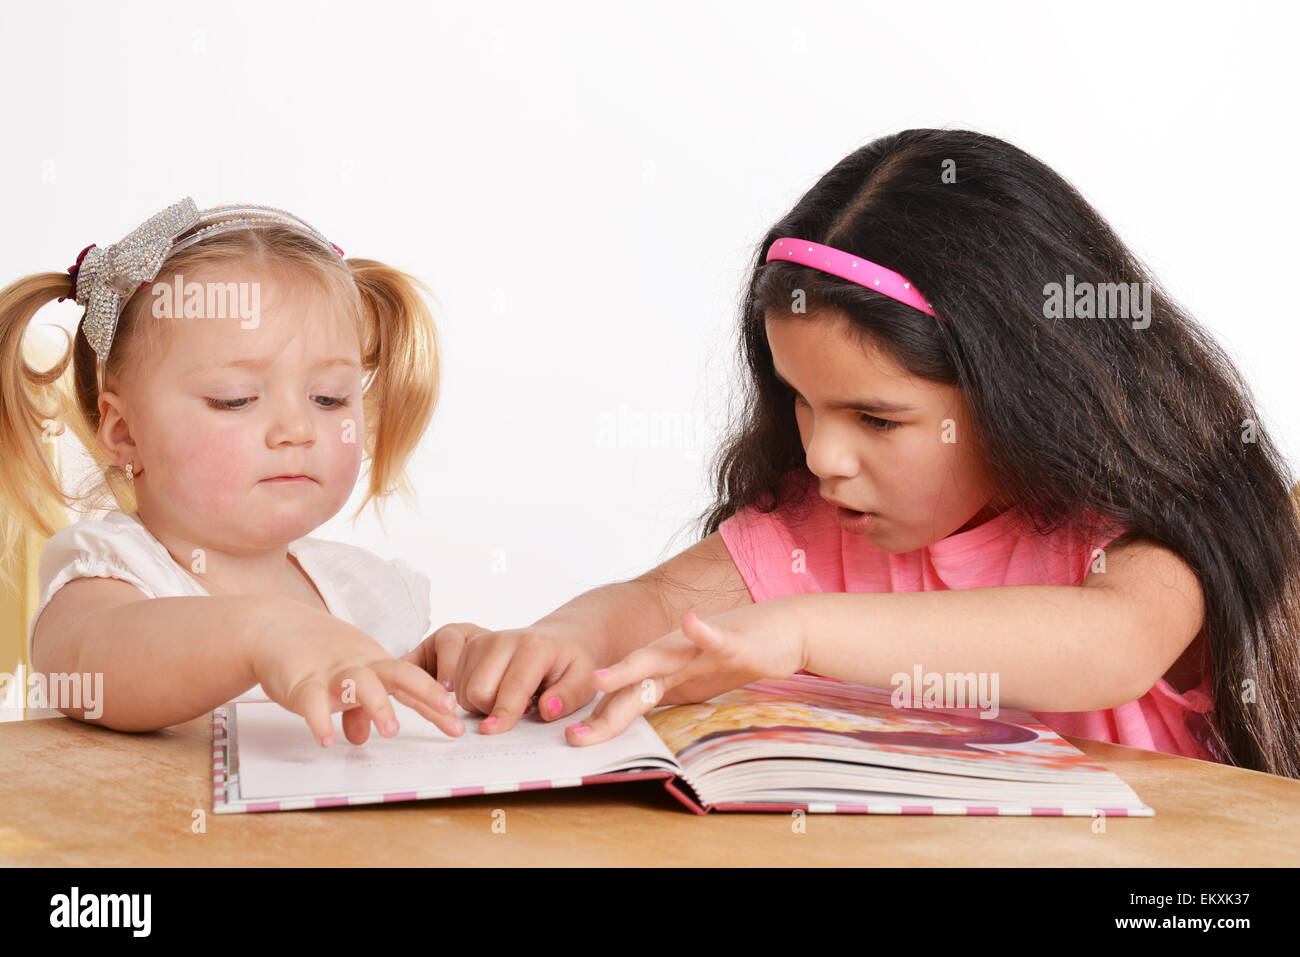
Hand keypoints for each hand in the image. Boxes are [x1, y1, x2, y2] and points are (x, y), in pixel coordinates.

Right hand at [248, 599, 463, 746]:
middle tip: (447, 710)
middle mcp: (359, 666)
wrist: (272, 628)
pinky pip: (312, 701)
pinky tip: (327, 739)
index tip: (458, 724)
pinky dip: (319, 720)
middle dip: (425, 691)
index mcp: (374, 665)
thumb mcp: (344, 679)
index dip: (435, 703)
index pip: (412, 683)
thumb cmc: (315, 654)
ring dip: (378, 706)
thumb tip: (362, 738)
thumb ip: (356, 710)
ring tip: (392, 730)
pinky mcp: (301, 682)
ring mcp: (331, 673)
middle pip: (399, 674)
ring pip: (361, 684)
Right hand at [401, 621, 597, 732]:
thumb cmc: (570, 663)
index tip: (493, 731)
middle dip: (493, 711)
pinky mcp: (470, 646)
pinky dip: (474, 696)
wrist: (558, 639)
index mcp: (534, 647)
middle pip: (479, 691)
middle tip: (520, 708)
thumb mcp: (584, 680)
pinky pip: (459, 686)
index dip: (503, 714)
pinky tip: (496, 690)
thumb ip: (568, 696)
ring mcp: (483, 641)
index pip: (512, 687)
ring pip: (466, 691)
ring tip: (509, 697)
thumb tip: (546, 710)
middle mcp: (504, 639)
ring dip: (483, 705)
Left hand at [566, 602, 806, 745]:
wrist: (783, 629)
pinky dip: (703, 631)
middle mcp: (674, 655)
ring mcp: (700, 646)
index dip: (603, 720)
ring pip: (660, 657)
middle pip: (633, 686)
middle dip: (605, 712)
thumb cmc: (738, 657)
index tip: (575, 742)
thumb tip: (634, 719)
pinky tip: (691, 622)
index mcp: (665, 671)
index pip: (628, 698)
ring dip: (630, 666)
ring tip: (600, 678)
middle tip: (576, 736)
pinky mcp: (733, 639)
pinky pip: (716, 636)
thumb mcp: (697, 683)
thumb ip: (664, 694)